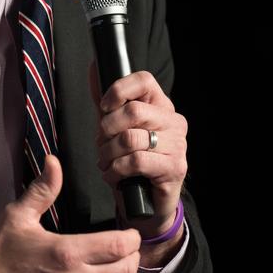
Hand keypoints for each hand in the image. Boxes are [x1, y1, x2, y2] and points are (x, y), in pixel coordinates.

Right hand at [0, 155, 140, 272]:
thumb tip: (54, 162)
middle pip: (127, 271)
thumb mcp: (18, 216)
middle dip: (133, 256)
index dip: (132, 237)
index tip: (128, 232)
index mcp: (67, 252)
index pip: (120, 246)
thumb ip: (42, 189)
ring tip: (115, 268)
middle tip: (125, 249)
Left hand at [87, 63, 188, 260]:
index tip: (104, 107)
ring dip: (108, 154)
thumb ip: (107, 101)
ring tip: (106, 163)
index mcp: (161, 106)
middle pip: (134, 111)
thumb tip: (94, 67)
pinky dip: (116, 170)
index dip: (119, 90)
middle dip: (107, 130)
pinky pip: (136, 161)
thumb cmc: (131, 163)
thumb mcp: (116, 130)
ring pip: (130, 138)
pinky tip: (113, 175)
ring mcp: (178, 145)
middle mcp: (174, 121)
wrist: (147, 204)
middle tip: (101, 145)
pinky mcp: (175, 167)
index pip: (144, 80)